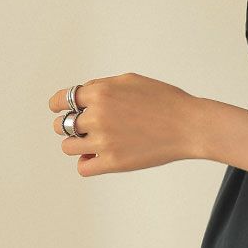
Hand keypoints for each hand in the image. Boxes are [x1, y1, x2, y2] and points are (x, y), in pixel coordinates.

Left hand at [49, 72, 197, 176]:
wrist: (189, 125)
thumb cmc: (165, 100)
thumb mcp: (132, 80)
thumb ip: (103, 86)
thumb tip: (83, 96)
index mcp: (101, 93)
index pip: (61, 100)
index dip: (58, 104)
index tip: (59, 108)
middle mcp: (98, 116)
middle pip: (61, 125)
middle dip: (69, 124)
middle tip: (83, 126)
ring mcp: (104, 141)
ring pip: (68, 147)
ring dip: (77, 143)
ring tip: (93, 141)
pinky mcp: (113, 162)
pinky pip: (83, 167)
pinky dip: (86, 162)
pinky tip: (97, 156)